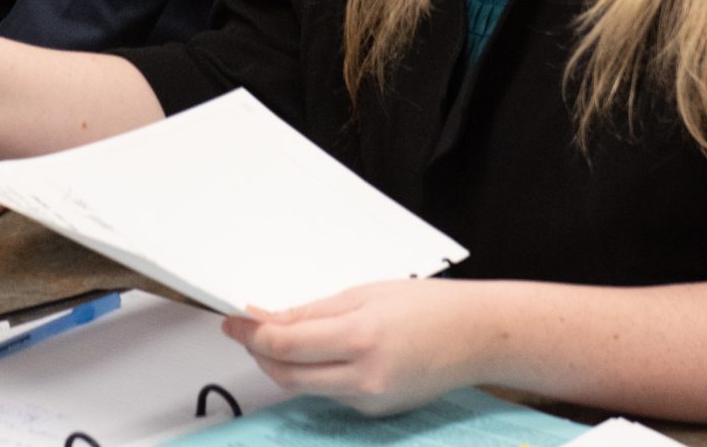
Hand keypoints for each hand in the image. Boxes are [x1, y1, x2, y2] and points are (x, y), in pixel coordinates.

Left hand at [222, 280, 486, 416]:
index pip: (286, 344)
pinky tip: (318, 353)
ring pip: (304, 387)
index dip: (251, 334)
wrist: (474, 338)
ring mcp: (369, 401)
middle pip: (286, 374)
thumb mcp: (363, 295)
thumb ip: (311, 312)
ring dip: (283, 364)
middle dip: (259, 352)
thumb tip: (266, 319)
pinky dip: (314, 374)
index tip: (231, 322)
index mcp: (360, 338)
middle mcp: (363, 378)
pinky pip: (329, 393)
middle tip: (246, 330)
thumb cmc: (426, 306)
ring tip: (278, 338)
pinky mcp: (374, 412)